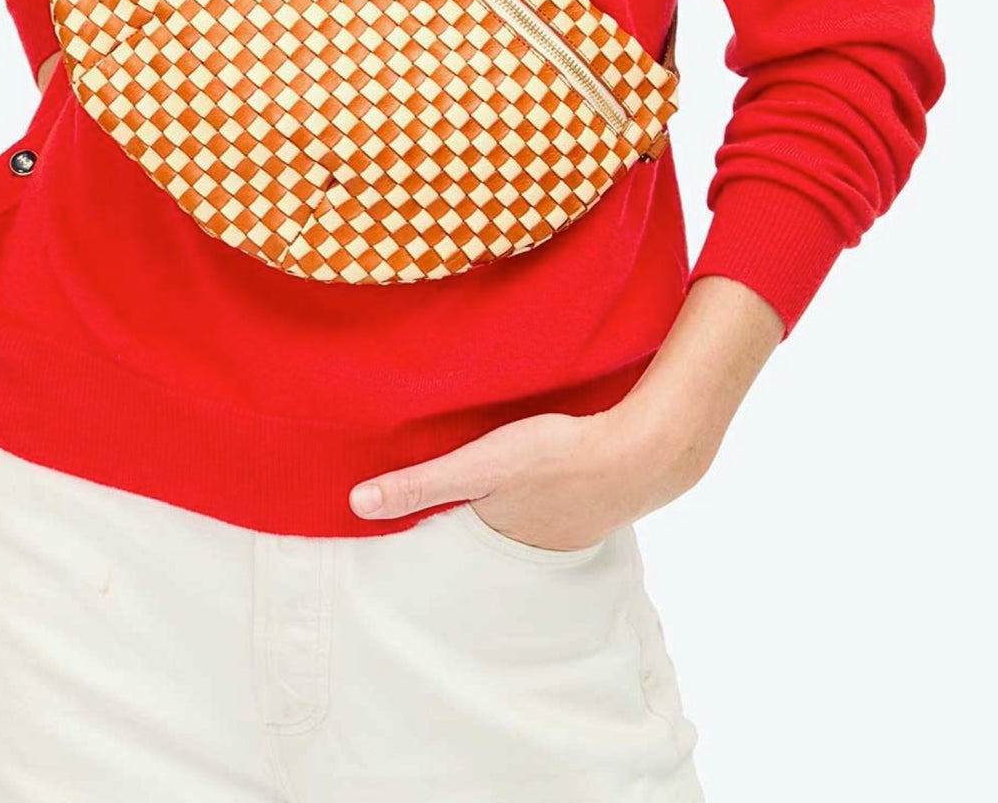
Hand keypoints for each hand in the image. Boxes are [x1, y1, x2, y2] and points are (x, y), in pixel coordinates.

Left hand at [347, 400, 708, 547]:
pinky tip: (549, 473)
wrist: (641, 454)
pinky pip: (561, 502)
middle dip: (475, 516)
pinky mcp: (596, 503)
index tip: (411, 522)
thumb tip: (357, 504)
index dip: (434, 524)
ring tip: (498, 486)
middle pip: (491, 528)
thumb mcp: (479, 464)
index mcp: (496, 534)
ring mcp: (568, 529)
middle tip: (455, 497)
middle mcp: (531, 542)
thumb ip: (421, 482)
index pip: (453, 534)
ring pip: (527, 518)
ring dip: (514, 504)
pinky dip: (550, 492)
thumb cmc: (556, 456)